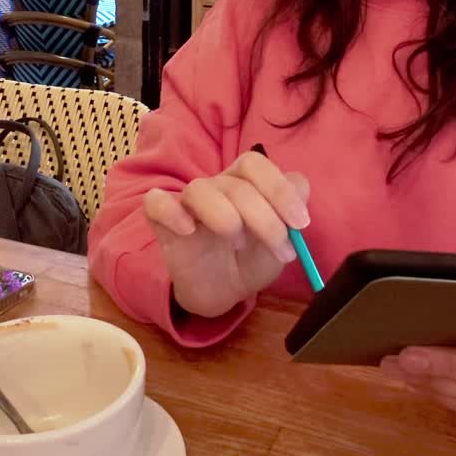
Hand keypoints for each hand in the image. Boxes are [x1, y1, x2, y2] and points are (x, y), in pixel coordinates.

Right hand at [143, 150, 309, 317]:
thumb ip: (292, 214)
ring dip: (225, 217)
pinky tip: (188, 230)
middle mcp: (216, 186)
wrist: (223, 291)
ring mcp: (187, 203)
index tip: (300, 223)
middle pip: (236, 184)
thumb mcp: (282, 242)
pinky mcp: (162, 222)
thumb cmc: (252, 259)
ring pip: (199, 190)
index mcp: (244, 182)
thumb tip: (298, 186)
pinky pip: (156, 203)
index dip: (279, 189)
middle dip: (264, 218)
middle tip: (280, 249)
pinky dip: (171, 212)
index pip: (256, 165)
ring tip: (238, 244)